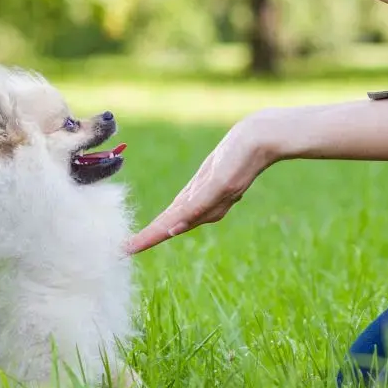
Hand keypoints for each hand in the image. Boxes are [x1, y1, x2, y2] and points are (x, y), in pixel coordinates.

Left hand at [124, 115, 276, 254]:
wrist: (262, 136)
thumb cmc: (241, 156)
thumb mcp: (220, 182)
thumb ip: (199, 206)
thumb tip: (173, 229)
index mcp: (202, 206)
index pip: (167, 227)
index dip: (146, 239)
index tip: (125, 251)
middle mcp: (204, 204)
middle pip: (169, 225)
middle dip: (148, 238)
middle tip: (125, 248)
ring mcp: (207, 193)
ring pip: (177, 216)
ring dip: (158, 228)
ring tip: (141, 238)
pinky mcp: (210, 181)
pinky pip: (187, 203)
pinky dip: (174, 215)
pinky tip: (170, 220)